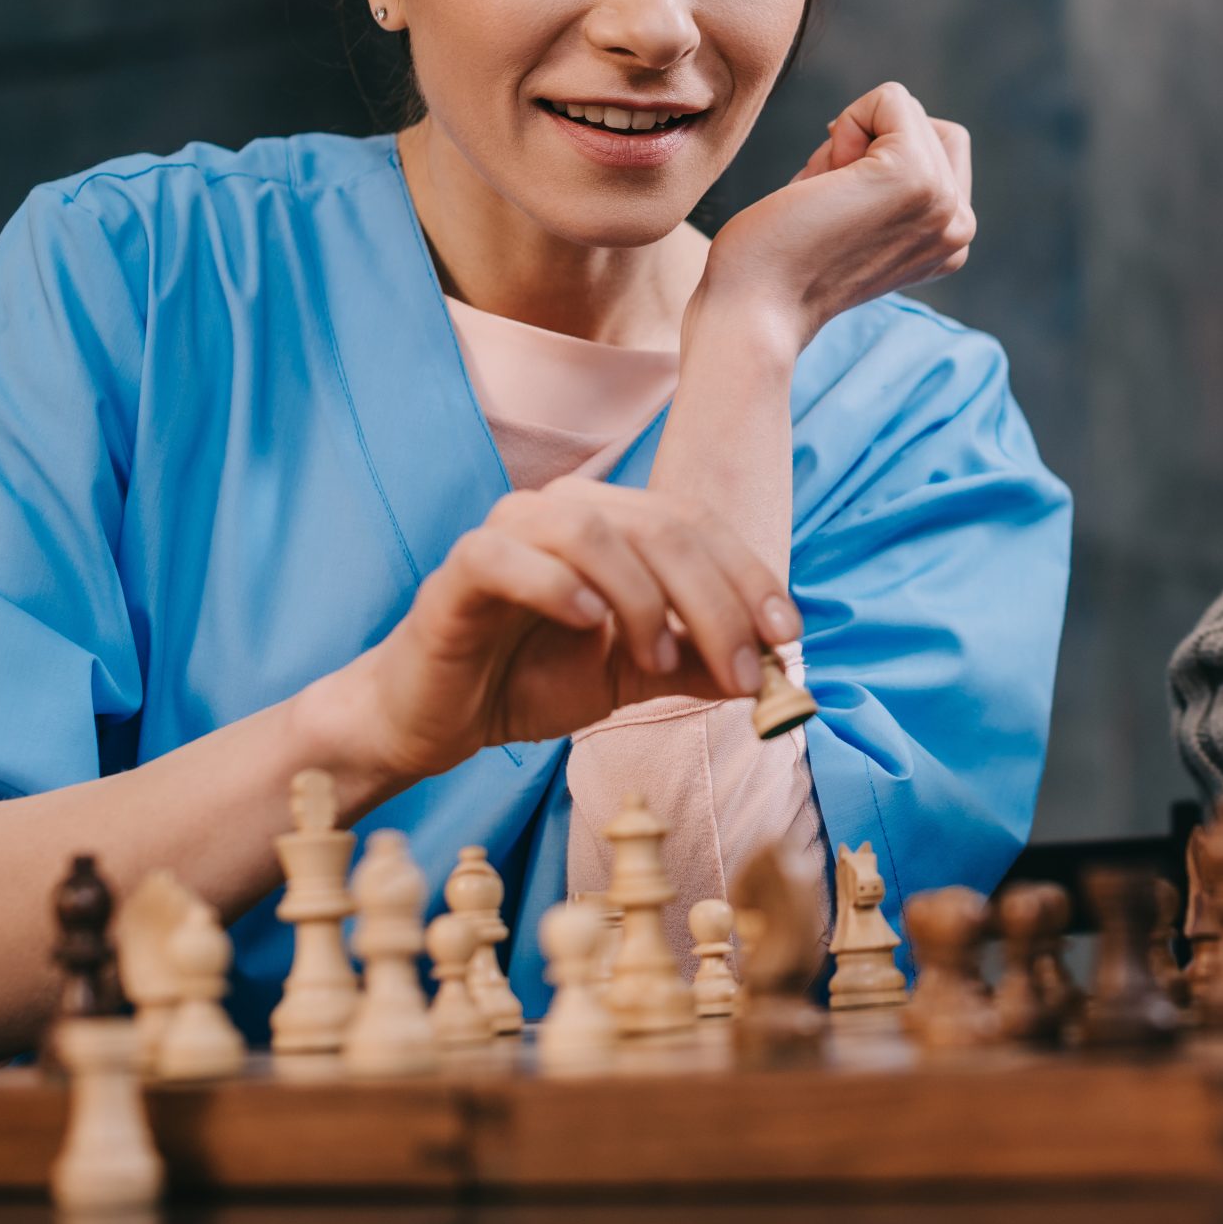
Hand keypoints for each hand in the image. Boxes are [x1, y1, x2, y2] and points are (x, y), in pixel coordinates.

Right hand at [330, 478, 801, 782]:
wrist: (436, 716)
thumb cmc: (531, 680)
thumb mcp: (635, 677)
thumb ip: (698, 665)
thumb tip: (777, 673)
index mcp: (613, 520)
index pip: (699, 527)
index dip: (749, 578)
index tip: (786, 638)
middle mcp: (564, 507)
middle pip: (662, 528)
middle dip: (715, 602)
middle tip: (742, 672)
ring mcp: (509, 529)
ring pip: (594, 531)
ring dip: (645, 599)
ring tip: (659, 661)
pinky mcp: (460, 567)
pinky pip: (510, 555)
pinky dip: (559, 586)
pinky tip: (590, 626)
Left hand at [696, 83, 975, 353]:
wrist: (756, 309)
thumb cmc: (780, 263)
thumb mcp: (856, 220)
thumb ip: (889, 185)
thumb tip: (894, 110)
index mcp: (950, 244)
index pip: (941, 153)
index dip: (878, 159)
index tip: (840, 209)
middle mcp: (960, 226)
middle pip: (928, 127)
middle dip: (866, 144)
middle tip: (827, 201)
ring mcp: (944, 203)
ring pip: (907, 112)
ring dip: (850, 138)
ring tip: (825, 197)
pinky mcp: (915, 177)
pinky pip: (892, 99)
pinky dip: (848, 121)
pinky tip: (823, 180)